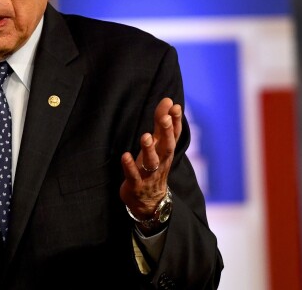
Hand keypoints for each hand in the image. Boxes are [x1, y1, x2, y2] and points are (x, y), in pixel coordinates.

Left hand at [120, 98, 181, 224]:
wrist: (149, 202)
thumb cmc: (153, 167)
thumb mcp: (157, 144)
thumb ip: (161, 122)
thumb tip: (168, 100)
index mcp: (166, 151)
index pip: (174, 135)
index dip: (176, 122)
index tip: (175, 107)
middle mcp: (161, 162)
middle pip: (167, 147)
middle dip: (166, 133)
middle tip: (165, 119)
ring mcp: (149, 174)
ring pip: (152, 162)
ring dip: (149, 149)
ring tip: (145, 136)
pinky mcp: (136, 184)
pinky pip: (133, 175)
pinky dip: (129, 166)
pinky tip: (125, 155)